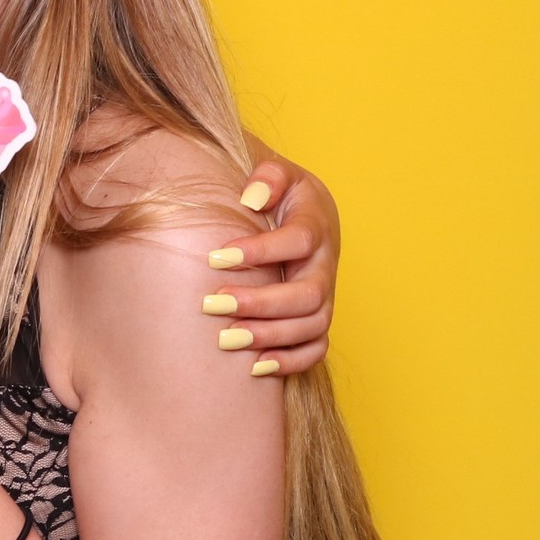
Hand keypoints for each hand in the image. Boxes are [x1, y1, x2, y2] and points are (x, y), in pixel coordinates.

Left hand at [201, 147, 339, 375]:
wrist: (301, 212)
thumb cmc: (280, 193)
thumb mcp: (278, 174)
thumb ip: (268, 176)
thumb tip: (253, 195)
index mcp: (316, 225)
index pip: (298, 241)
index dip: (262, 251)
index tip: (217, 257)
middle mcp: (325, 264)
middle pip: (308, 294)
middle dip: (261, 303)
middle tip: (214, 303)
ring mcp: (325, 294)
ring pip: (312, 326)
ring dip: (271, 336)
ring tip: (227, 338)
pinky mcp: (317, 318)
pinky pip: (316, 349)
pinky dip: (291, 361)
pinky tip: (255, 366)